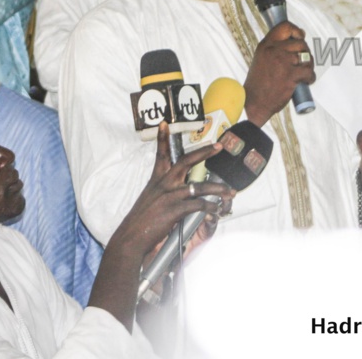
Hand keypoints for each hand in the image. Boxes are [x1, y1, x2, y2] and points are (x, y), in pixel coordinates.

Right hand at [107, 122, 235, 259]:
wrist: (131, 238)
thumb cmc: (141, 220)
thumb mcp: (150, 199)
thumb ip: (164, 190)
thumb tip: (178, 187)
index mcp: (156, 180)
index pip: (160, 154)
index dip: (163, 138)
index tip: (165, 123)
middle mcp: (163, 184)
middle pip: (185, 161)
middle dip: (204, 152)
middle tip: (219, 146)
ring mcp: (169, 196)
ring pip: (199, 186)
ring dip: (218, 189)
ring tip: (231, 192)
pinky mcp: (174, 210)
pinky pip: (199, 205)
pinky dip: (210, 207)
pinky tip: (216, 210)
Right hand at [243, 21, 315, 125]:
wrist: (254, 102)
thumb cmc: (259, 83)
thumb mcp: (262, 58)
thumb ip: (276, 48)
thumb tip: (300, 36)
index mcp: (266, 45)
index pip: (285, 27)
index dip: (296, 31)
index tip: (300, 37)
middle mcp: (274, 50)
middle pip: (301, 43)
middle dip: (305, 53)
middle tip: (301, 64)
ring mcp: (283, 62)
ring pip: (307, 57)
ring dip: (308, 66)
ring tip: (302, 74)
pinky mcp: (291, 75)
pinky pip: (309, 71)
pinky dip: (310, 78)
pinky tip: (305, 82)